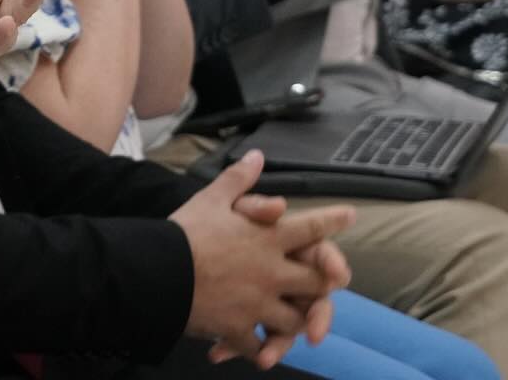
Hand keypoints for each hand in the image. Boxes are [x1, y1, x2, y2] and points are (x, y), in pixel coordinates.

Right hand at [170, 150, 353, 366]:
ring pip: (294, 320)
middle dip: (324, 284)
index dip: (333, 221)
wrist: (158, 271)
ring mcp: (258, 303)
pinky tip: (260, 352)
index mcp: (268, 238)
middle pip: (316, 283)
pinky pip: (258, 346)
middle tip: (329, 283)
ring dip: (296, 321)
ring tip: (296, 322)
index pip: (312, 228)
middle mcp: (272, 272)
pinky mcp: (239, 328)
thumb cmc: (185, 231)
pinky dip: (260, 350)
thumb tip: (257, 155)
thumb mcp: (211, 198)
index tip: (350, 215)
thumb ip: (238, 179)